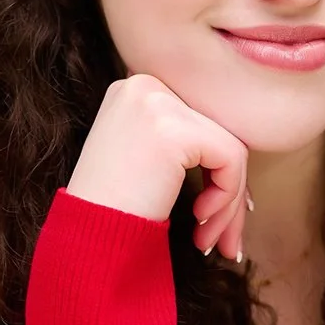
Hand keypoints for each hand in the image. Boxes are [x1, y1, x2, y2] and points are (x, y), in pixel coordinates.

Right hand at [65, 73, 249, 255]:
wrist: (87, 239)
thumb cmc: (113, 212)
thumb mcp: (144, 159)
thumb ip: (183, 143)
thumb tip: (237, 152)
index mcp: (135, 90)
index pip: (199, 123)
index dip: (217, 170)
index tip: (217, 211)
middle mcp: (145, 84)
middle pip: (217, 133)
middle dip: (230, 191)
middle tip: (228, 239)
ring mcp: (158, 102)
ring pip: (230, 148)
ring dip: (230, 203)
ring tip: (212, 240)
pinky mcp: (175, 128)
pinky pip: (231, 160)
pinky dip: (226, 197)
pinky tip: (199, 220)